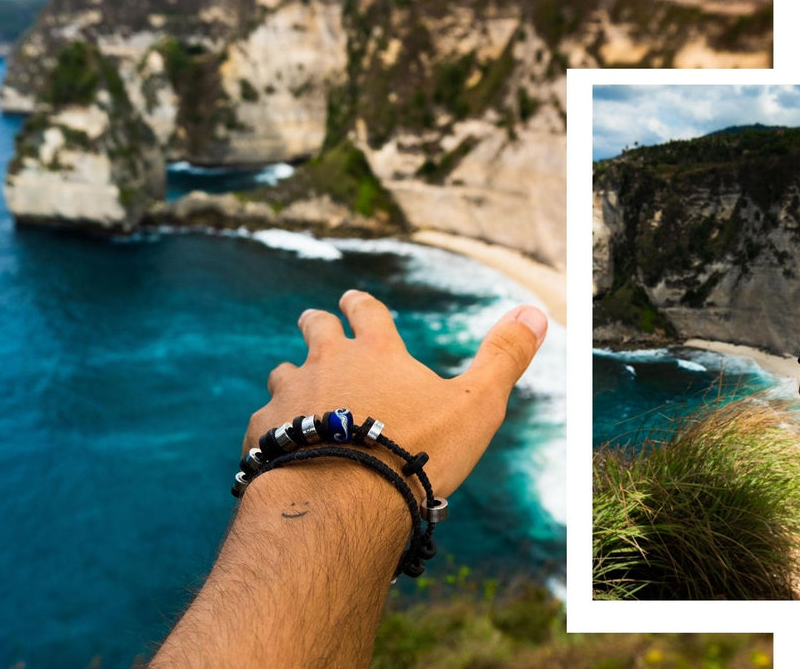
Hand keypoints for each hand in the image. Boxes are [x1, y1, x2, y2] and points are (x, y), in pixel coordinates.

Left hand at [243, 289, 547, 497]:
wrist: (342, 501)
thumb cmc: (416, 452)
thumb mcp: (476, 404)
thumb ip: (504, 357)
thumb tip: (536, 311)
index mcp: (376, 353)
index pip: (367, 313)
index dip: (361, 305)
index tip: (351, 298)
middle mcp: (327, 363)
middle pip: (316, 331)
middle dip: (317, 323)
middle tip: (314, 320)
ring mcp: (290, 397)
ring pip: (283, 374)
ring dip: (291, 376)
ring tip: (294, 386)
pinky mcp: (263, 434)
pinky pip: (263, 423)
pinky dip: (272, 428)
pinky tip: (280, 446)